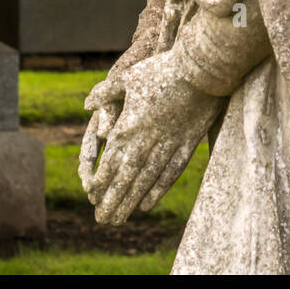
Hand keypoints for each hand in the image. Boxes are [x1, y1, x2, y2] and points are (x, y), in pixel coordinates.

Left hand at [85, 51, 223, 224]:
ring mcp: (169, 145)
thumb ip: (107, 92)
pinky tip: (147, 204)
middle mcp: (147, 141)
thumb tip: (87, 104)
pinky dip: (158, 190)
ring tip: (119, 219)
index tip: (91, 197)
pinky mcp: (187, 145)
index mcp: (130, 126)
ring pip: (146, 180)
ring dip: (131, 201)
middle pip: (126, 177)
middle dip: (113, 199)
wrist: (202, 70)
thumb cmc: (163, 69)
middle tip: (102, 219)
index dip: (101, 180)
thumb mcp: (129, 77)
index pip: (111, 160)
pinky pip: (170, 173)